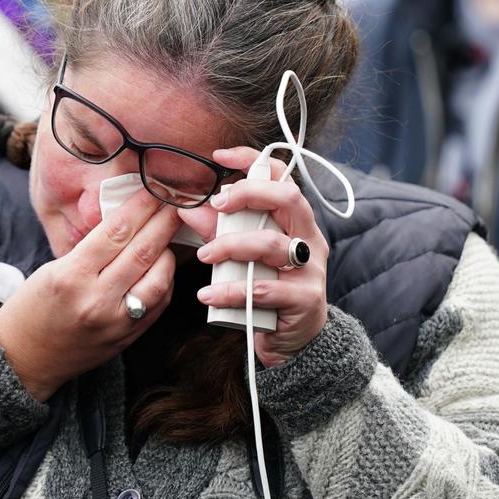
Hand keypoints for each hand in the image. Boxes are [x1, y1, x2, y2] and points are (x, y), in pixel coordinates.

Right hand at [0, 187, 179, 399]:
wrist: (25, 358)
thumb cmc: (33, 309)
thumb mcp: (53, 270)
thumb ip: (91, 249)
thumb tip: (126, 223)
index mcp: (71, 276)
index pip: (116, 232)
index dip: (140, 207)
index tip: (153, 191)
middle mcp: (96, 299)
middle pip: (142, 251)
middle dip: (163, 222)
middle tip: (176, 204)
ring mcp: (115, 322)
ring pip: (158, 279)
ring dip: (168, 252)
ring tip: (168, 237)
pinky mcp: (126, 338)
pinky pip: (157, 304)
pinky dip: (164, 281)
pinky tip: (161, 267)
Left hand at [180, 147, 330, 367]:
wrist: (292, 341)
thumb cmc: (265, 290)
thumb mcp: (240, 256)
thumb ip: (219, 231)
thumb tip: (187, 208)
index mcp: (295, 220)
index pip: (282, 176)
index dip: (252, 160)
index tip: (218, 157)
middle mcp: (308, 238)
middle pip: (288, 199)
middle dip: (248, 194)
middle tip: (217, 204)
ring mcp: (310, 269)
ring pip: (272, 244)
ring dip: (231, 246)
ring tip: (204, 256)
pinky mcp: (305, 299)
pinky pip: (265, 289)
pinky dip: (231, 290)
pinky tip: (209, 294)